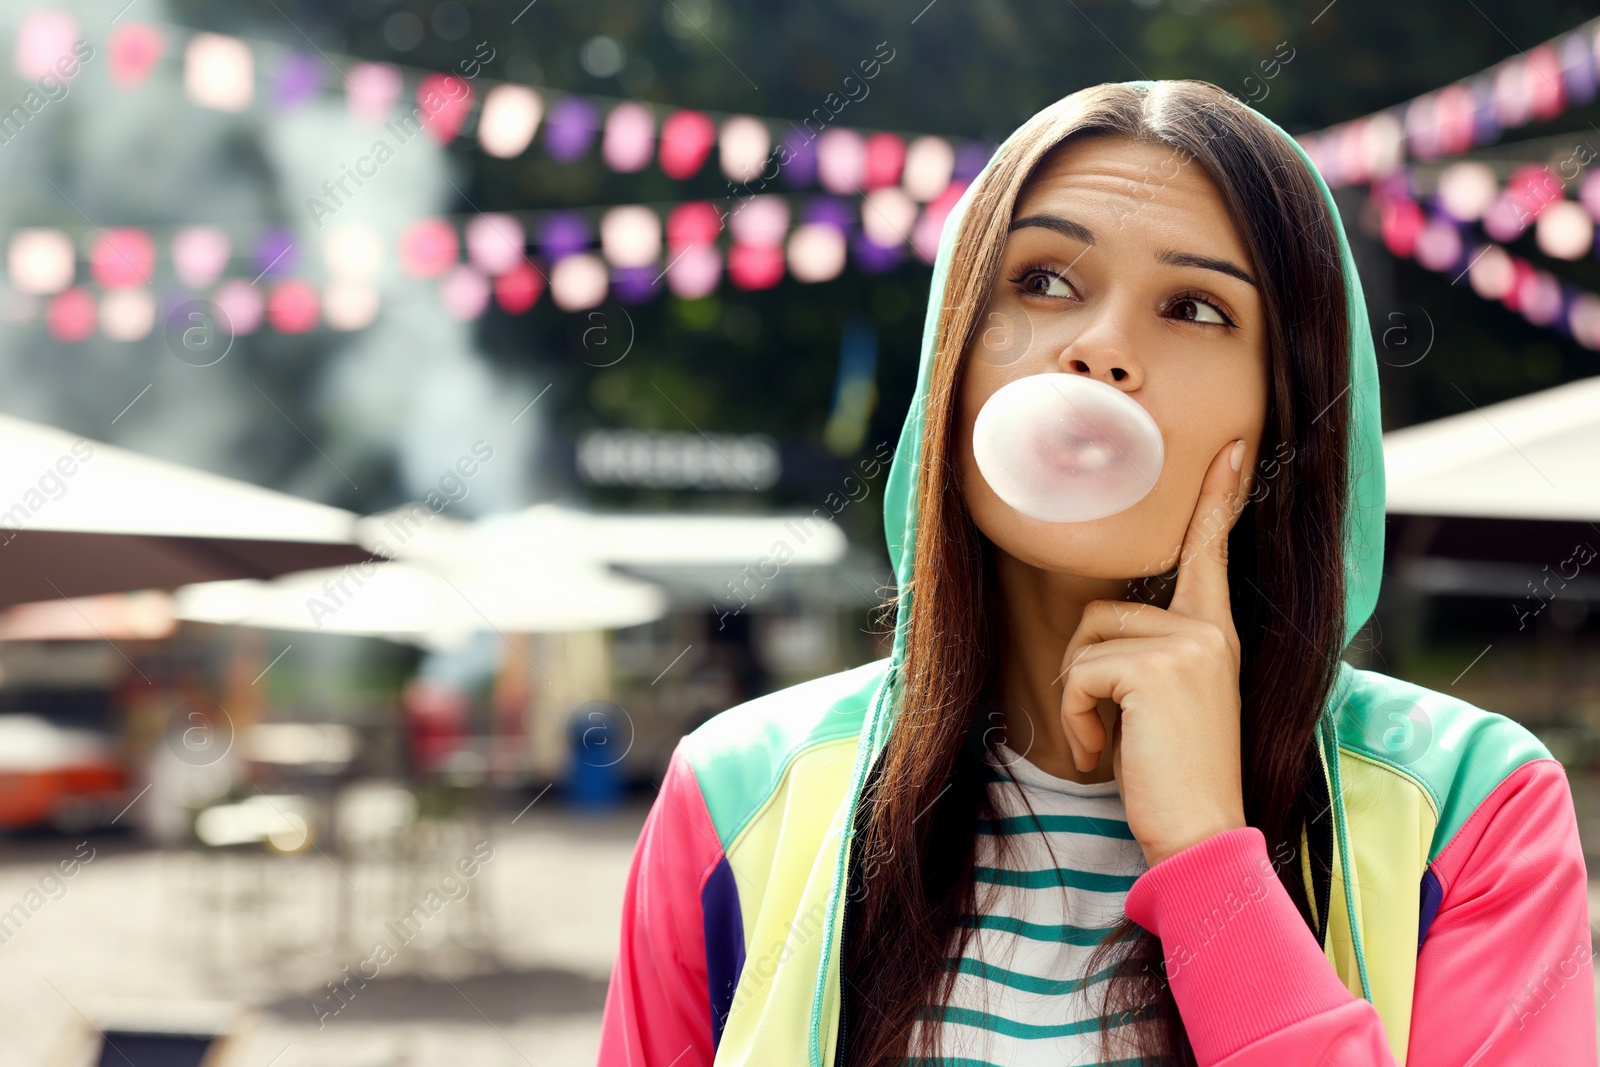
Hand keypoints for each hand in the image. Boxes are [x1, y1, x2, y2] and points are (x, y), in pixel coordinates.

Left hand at [1057, 438, 1251, 868]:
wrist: (1202, 838)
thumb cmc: (1174, 778)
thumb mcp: (1167, 704)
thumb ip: (1151, 655)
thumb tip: (1100, 625)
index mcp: (1216, 634)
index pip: (1211, 551)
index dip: (1218, 497)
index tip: (1233, 447)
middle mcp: (1210, 630)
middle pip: (1099, 615)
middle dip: (1082, 677)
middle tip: (1110, 731)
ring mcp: (1190, 645)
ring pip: (1083, 642)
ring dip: (1077, 701)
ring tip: (1112, 744)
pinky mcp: (1160, 668)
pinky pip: (1078, 675)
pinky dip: (1075, 719)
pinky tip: (1105, 754)